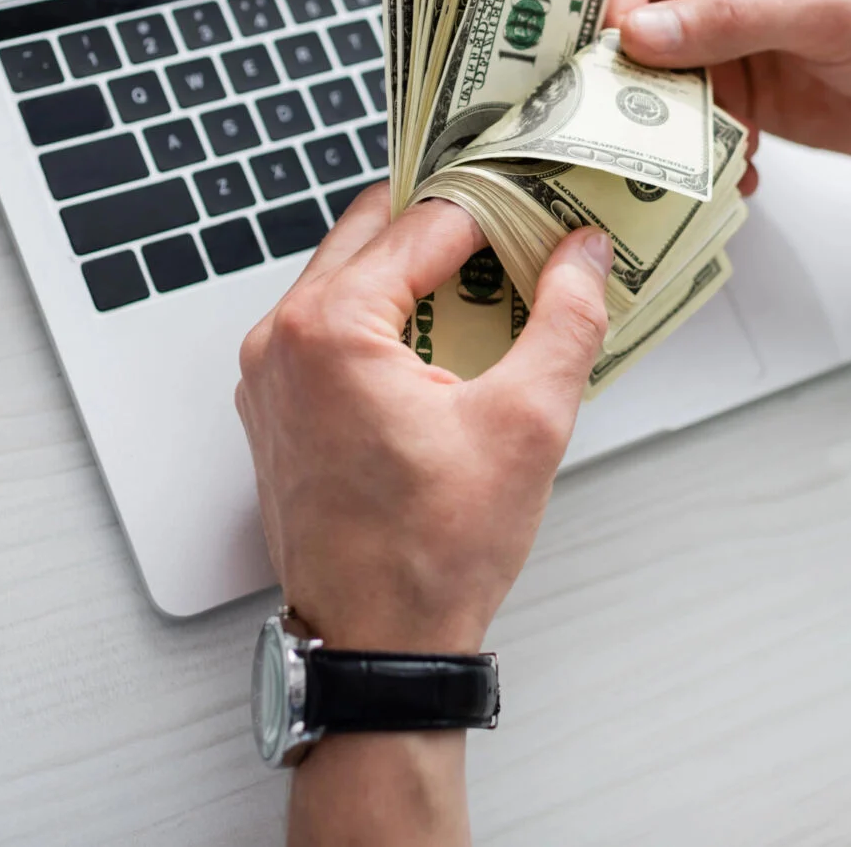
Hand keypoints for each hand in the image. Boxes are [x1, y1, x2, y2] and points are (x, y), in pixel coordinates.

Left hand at [235, 186, 614, 653]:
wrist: (376, 646)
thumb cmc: (434, 554)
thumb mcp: (528, 423)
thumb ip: (565, 320)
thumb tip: (582, 256)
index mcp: (330, 328)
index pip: (426, 223)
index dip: (498, 207)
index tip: (546, 205)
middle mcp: (282, 340)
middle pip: (375, 233)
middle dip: (452, 225)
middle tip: (521, 230)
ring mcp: (268, 374)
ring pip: (348, 276)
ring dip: (416, 268)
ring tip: (492, 285)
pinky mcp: (275, 407)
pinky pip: (328, 326)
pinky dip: (383, 314)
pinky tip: (443, 338)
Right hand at [610, 0, 850, 178]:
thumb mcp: (823, 10)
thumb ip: (729, 19)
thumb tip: (640, 32)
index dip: (610, 6)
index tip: (609, 58)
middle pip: (627, 25)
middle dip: (624, 76)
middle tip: (619, 120)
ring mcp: (718, 46)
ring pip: (650, 85)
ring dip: (664, 125)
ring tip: (687, 156)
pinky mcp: (732, 99)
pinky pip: (686, 127)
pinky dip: (700, 155)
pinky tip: (737, 169)